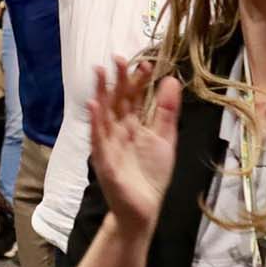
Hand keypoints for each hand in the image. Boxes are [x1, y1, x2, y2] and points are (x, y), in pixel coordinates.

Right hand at [88, 63, 180, 234]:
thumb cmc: (152, 173)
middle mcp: (119, 130)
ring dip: (100, 93)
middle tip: (118, 59)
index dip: (138, 80)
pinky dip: (95, 123)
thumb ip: (167, 111)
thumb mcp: (165, 138)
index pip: (135, 97)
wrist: (143, 208)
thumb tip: (171, 80)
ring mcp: (109, 144)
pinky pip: (98, 139)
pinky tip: (94, 106)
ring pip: (103, 114)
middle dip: (117, 80)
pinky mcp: (104, 159)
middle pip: (117, 100)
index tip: (146, 64)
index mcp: (134, 124)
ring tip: (99, 72)